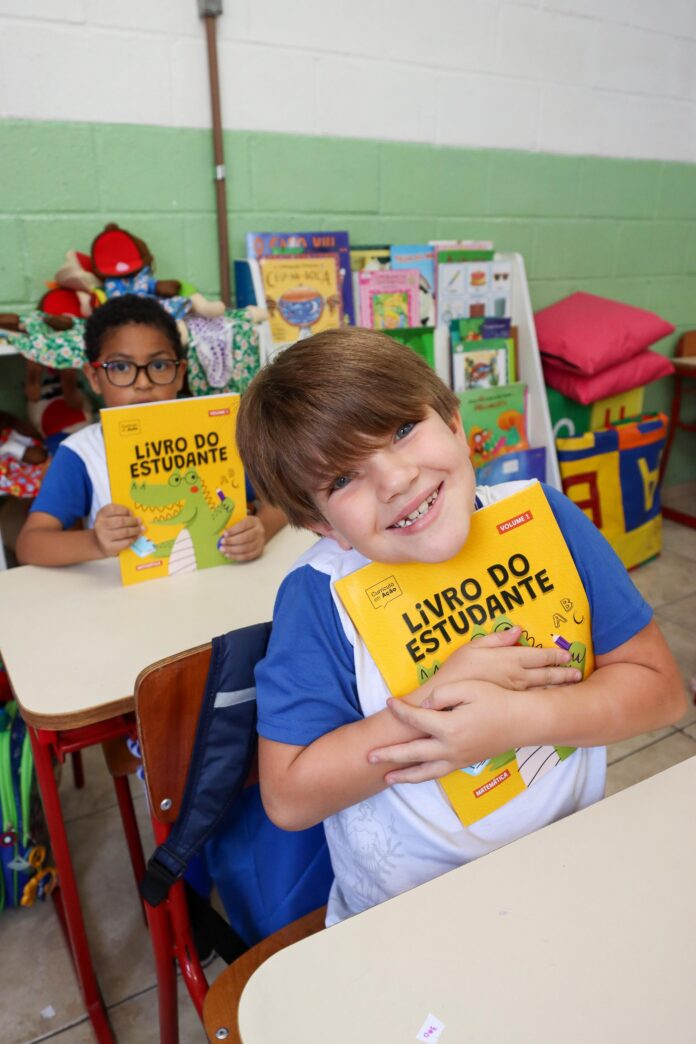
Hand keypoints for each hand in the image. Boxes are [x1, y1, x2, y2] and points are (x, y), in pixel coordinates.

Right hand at [93, 504, 142, 557]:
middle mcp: (100, 525)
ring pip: (124, 532)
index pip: (112, 509)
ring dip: (135, 530)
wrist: (99, 544)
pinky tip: (136, 536)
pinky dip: (133, 538)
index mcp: (101, 515)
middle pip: (121, 521)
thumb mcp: (110, 518)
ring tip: (140, 529)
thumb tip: (137, 518)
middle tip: (139, 521)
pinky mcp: (109, 547)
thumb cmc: (108, 528)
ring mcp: (104, 537)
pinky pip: (125, 542)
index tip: (131, 513)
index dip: (124, 510)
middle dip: (133, 521)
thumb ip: (120, 515)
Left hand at [218, 515, 265, 561]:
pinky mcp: (258, 551)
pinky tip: (228, 555)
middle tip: (222, 542)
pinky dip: (236, 556)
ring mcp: (260, 542)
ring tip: (223, 549)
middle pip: (245, 537)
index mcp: (254, 521)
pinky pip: (247, 556)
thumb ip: (233, 526)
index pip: (244, 525)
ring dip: (232, 550)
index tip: (224, 534)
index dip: (233, 530)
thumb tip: (223, 535)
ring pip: (246, 548)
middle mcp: (259, 531)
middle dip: (232, 541)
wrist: (258, 532)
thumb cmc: (245, 526)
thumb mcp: (241, 521)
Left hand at [369, 680, 532, 784]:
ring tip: (385, 778)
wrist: (521, 722)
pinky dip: (422, 776)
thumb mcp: (469, 688)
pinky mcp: (464, 763)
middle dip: (389, 754)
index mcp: (449, 727)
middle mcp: (450, 748)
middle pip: (412, 753)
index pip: (416, 719)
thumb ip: (442, 694)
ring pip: (424, 771)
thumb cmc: (496, 700)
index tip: (389, 701)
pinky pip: (438, 773)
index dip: (400, 710)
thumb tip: (425, 703)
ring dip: (403, 774)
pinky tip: (412, 776)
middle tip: (368, 756)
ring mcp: (457, 759)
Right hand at [429, 626, 580, 691]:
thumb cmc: (456, 671)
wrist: (445, 702)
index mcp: (510, 659)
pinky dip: (547, 700)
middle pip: (547, 674)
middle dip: (564, 673)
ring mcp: (515, 695)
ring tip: (572, 686)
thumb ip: (497, 638)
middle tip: (577, 673)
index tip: (568, 655)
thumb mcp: (473, 646)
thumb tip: (518, 629)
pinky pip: (534, 702)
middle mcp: (517, 677)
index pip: (539, 656)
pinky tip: (554, 701)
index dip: (555, 655)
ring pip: (544, 689)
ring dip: (559, 687)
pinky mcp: (510, 707)